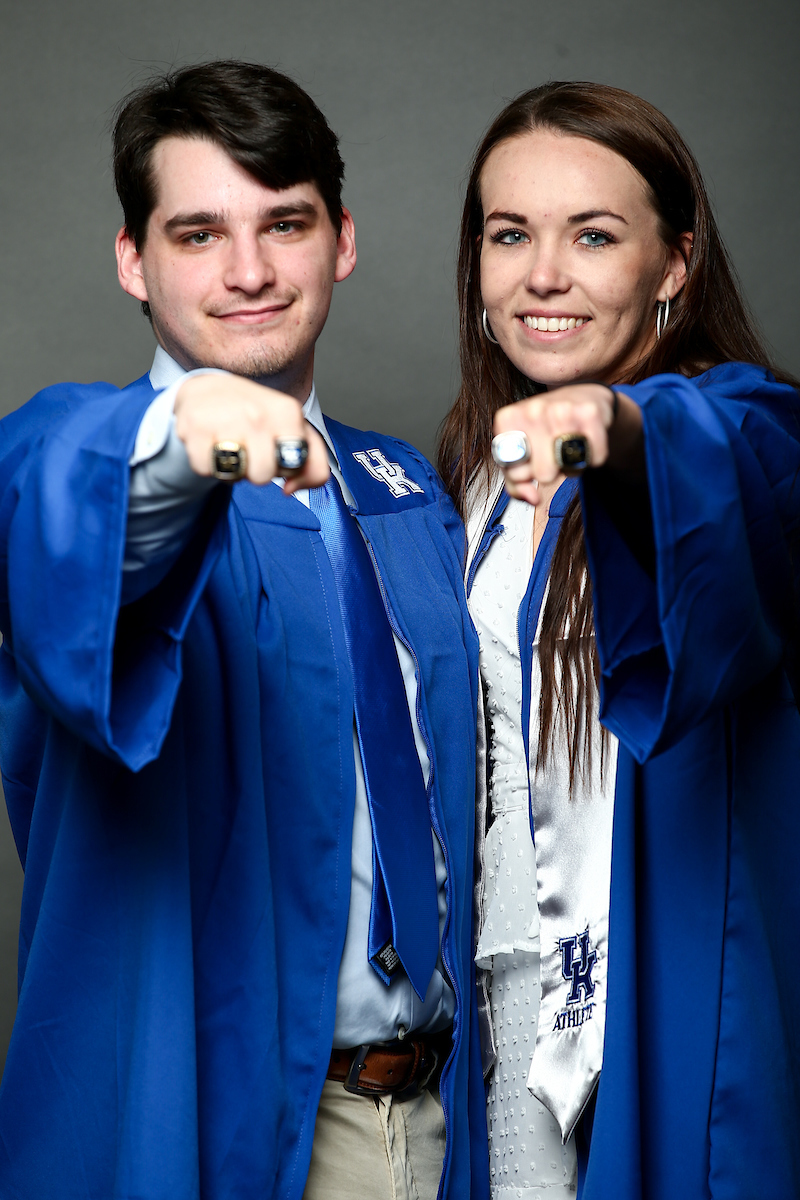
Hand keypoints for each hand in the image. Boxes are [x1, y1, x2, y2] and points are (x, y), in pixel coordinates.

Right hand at [173, 374, 329, 494]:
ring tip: (231, 448)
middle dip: (256, 471)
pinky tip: (210, 444)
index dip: (285, 467)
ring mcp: (225, 418)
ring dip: (231, 470)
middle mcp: (257, 413)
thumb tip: (290, 488)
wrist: (210, 390)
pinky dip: (205, 464)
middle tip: (250, 450)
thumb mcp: (295, 431)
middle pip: (262, 476)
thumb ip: (314, 465)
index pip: (295, 465)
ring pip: (232, 476)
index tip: (277, 451)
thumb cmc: (258, 416)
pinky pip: (204, 469)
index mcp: (287, 412)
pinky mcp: (194, 426)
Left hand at [493, 383, 641, 504]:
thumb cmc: (546, 428)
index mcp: (508, 420)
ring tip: (568, 446)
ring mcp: (561, 409)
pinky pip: (595, 458)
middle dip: (551, 470)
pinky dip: (594, 457)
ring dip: (572, 464)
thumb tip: (533, 499)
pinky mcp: (590, 413)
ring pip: (568, 468)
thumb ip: (517, 483)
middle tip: (553, 452)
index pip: (515, 473)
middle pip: (543, 474)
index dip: (527, 473)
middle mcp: (532, 410)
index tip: (532, 458)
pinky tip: (586, 440)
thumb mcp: (522, 452)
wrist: (582, 396)